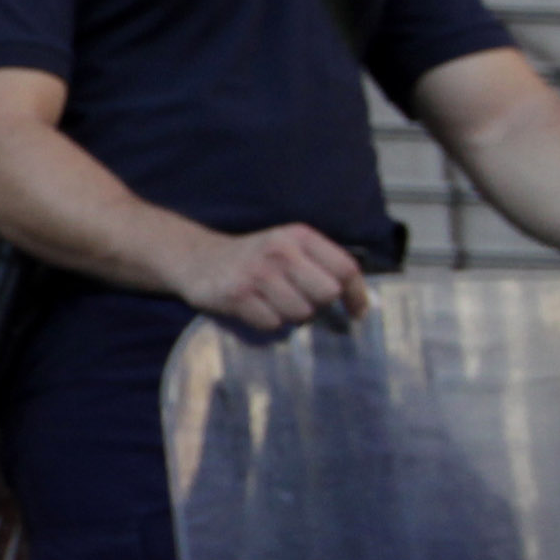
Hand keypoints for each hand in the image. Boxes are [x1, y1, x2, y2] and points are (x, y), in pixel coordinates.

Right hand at [167, 222, 371, 332]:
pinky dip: (267, 322)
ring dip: (291, 316)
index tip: (357, 312)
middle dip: (318, 305)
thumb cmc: (254, 258)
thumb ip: (321, 265)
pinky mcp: (237, 295)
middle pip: (326, 293)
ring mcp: (257, 273)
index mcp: (299, 236)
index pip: (345, 267)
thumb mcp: (289, 247)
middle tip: (301, 302)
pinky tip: (255, 308)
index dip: (356, 294)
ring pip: (300, 312)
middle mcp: (280, 251)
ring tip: (273, 303)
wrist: (198, 258)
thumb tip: (361, 304)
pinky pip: (272, 323)